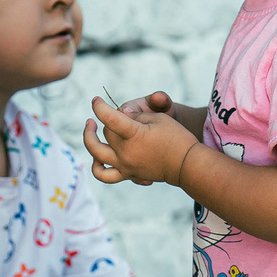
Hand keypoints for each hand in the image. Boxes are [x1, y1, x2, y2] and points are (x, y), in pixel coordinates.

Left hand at [85, 92, 200, 187]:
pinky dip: (98, 167)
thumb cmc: (176, 137)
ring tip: (90, 131)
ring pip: (96, 158)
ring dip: (89, 143)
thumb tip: (118, 116)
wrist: (187, 165)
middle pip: (105, 134)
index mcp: (134, 135)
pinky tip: (98, 158)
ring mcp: (125, 166)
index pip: (109, 118)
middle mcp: (126, 153)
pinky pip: (106, 176)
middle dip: (106, 122)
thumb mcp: (158, 118)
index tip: (95, 100)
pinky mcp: (129, 175)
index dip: (99, 107)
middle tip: (113, 115)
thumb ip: (135, 115)